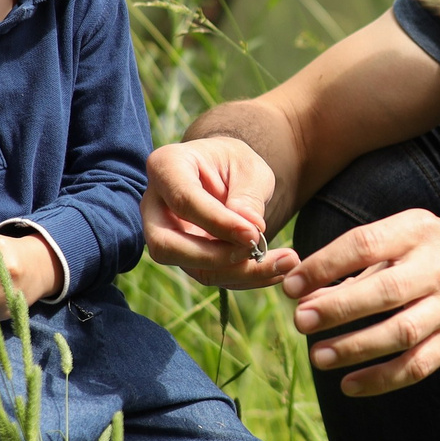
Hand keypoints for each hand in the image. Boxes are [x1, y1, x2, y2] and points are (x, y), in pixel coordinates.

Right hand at [143, 134, 298, 288]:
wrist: (228, 173)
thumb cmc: (234, 162)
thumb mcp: (248, 166)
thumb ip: (248, 194)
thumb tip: (250, 226)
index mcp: (166, 167)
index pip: (184, 201)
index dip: (219, 222)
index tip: (254, 233)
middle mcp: (155, 206)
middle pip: (168, 245)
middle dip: (215, 257)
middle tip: (257, 251)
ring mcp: (165, 235)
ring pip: (190, 268)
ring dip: (238, 273)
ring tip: (283, 263)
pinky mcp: (184, 257)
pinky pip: (210, 276)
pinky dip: (245, 277)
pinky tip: (276, 270)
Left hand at [282, 209, 439, 396]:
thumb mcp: (413, 236)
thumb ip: (365, 260)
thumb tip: (308, 289)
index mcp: (418, 233)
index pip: (366, 245)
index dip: (326, 265)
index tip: (292, 285)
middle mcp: (436, 269)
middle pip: (384, 291)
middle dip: (338, 308)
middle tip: (300, 320)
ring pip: (400, 333)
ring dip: (356, 347)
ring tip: (319, 356)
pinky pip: (417, 366)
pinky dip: (382, 379)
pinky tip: (350, 386)